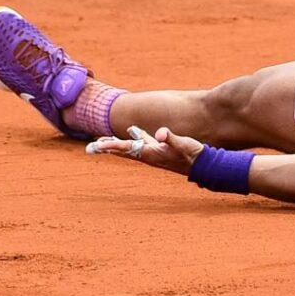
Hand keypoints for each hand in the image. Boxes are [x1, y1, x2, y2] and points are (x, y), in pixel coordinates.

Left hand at [86, 126, 203, 174]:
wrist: (203, 165)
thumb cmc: (192, 155)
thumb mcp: (182, 145)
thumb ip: (171, 138)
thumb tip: (162, 133)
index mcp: (151, 153)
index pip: (127, 148)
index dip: (111, 146)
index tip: (97, 146)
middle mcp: (149, 155)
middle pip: (123, 150)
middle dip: (108, 148)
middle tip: (91, 146)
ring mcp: (155, 153)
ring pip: (131, 147)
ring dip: (117, 143)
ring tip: (104, 140)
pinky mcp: (161, 149)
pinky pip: (143, 142)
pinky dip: (134, 136)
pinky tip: (133, 130)